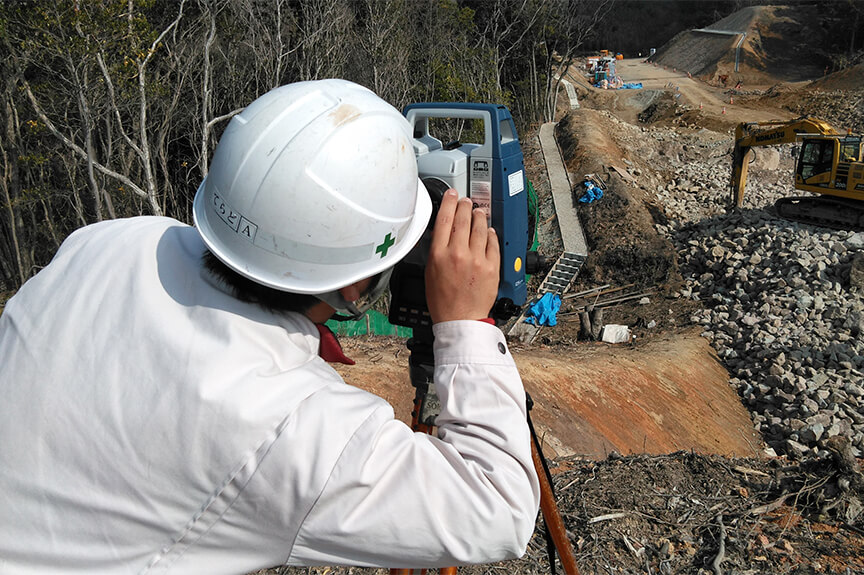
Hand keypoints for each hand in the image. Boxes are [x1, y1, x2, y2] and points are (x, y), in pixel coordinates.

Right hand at [425, 189, 499, 322]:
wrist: (460, 320)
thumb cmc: (443, 301)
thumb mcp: (430, 272)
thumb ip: (436, 251)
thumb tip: (442, 234)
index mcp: (439, 254)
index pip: (444, 218)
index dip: (448, 202)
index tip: (451, 195)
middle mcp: (458, 254)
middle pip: (463, 219)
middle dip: (465, 205)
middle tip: (466, 201)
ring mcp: (477, 259)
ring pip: (480, 227)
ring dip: (479, 217)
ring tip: (478, 212)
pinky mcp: (492, 267)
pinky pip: (493, 243)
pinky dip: (491, 234)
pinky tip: (489, 231)